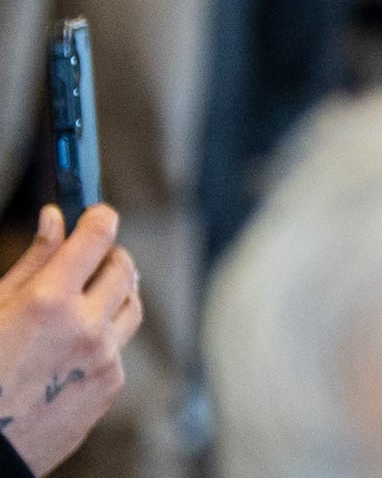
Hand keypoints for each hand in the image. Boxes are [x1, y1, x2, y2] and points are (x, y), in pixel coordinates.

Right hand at [0, 205, 136, 473]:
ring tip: (85, 297)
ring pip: (131, 306)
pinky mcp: (110, 386)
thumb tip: (54, 219)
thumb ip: (31, 263)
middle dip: (108, 255)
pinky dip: (103, 337)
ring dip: (115, 293)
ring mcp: (104, 359)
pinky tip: (71, 348)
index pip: (98, 236)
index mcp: (49, 302)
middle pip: (124, 268)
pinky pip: (119, 348)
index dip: (99, 218)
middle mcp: (86, 327)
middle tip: (86, 259)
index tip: (95, 214)